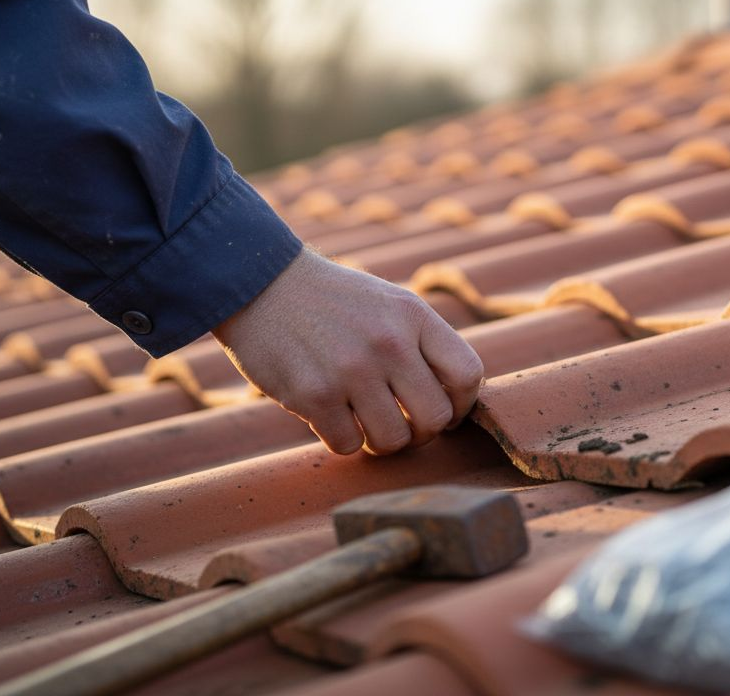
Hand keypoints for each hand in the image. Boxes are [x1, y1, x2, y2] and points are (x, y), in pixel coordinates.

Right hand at [212, 248, 484, 454]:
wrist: (261, 283)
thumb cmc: (333, 302)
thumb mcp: (389, 303)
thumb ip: (424, 343)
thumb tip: (456, 400)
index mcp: (413, 316)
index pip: (467, 375)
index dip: (463, 404)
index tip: (447, 411)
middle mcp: (388, 342)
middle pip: (436, 418)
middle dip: (422, 432)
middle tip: (403, 425)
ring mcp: (351, 370)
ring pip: (393, 440)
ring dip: (381, 442)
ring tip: (366, 424)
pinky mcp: (313, 395)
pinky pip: (347, 445)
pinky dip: (343, 441)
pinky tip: (332, 418)